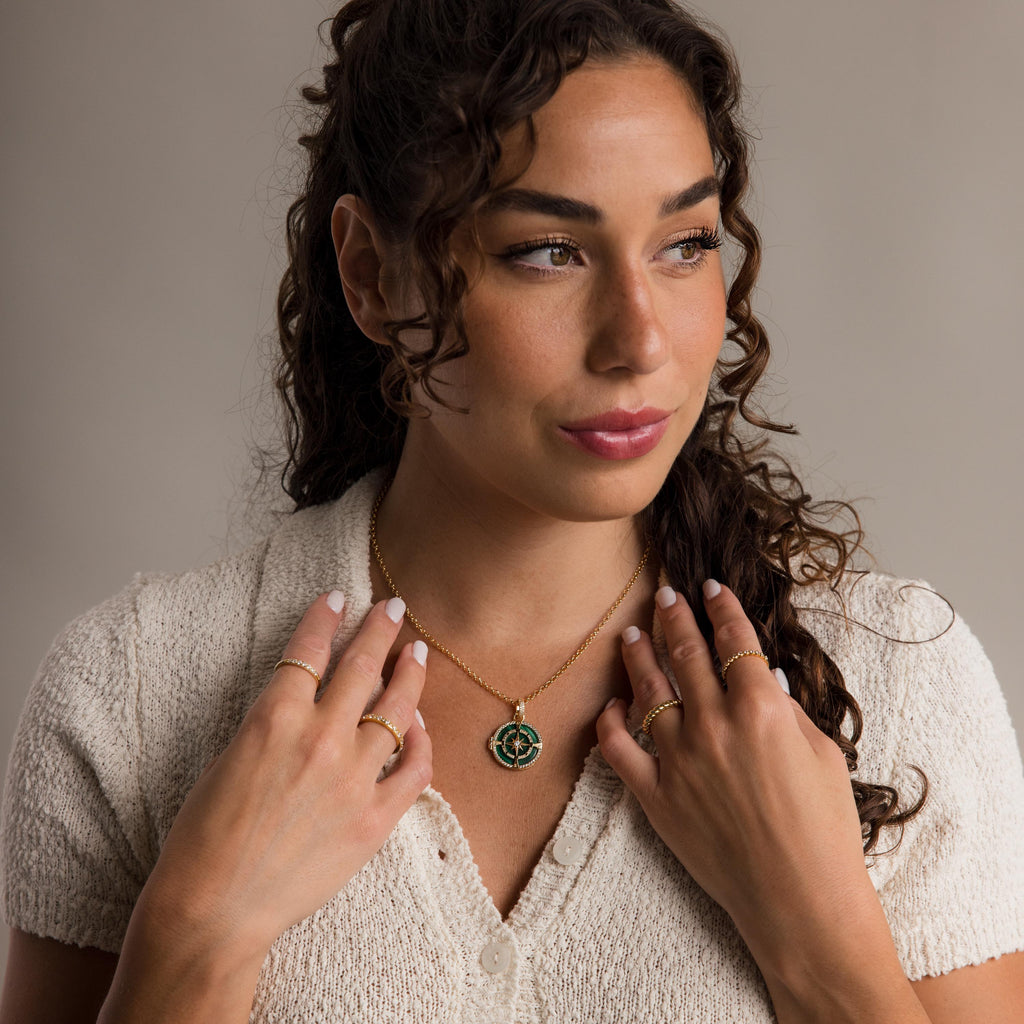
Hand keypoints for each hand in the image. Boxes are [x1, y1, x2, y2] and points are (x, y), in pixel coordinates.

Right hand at [116, 592, 430, 1005]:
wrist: (214, 911)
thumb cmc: (204, 839)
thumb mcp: (229, 758)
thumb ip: (275, 723)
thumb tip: (307, 701)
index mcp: (274, 719)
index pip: (308, 650)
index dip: (325, 617)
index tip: (337, 597)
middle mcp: (320, 739)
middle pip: (361, 666)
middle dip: (379, 629)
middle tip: (393, 606)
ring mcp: (353, 778)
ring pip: (396, 708)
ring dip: (410, 673)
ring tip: (417, 652)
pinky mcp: (374, 818)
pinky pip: (415, 768)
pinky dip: (421, 741)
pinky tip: (419, 724)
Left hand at [596, 580, 903, 1011]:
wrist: (801, 902)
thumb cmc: (825, 831)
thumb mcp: (822, 755)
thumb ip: (787, 711)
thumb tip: (762, 679)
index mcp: (761, 710)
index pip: (734, 641)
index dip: (722, 608)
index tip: (710, 588)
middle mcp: (714, 725)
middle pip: (686, 653)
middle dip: (674, 615)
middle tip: (664, 593)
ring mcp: (679, 759)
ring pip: (647, 690)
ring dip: (639, 654)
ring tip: (633, 632)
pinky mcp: (655, 796)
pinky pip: (619, 748)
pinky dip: (611, 721)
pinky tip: (613, 703)